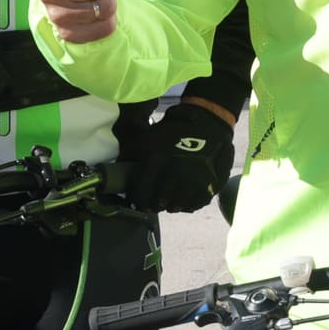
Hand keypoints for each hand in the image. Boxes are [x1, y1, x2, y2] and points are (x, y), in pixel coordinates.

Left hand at [131, 97, 235, 213]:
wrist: (208, 123)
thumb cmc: (173, 132)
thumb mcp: (148, 137)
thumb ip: (130, 155)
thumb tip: (118, 172)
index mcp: (158, 159)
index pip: (141, 191)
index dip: (136, 201)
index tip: (137, 203)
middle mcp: (177, 172)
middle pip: (159, 202)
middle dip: (153, 204)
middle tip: (153, 201)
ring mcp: (195, 180)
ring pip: (176, 206)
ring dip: (170, 205)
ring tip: (169, 199)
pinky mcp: (211, 185)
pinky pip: (194, 205)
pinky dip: (187, 204)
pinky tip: (184, 196)